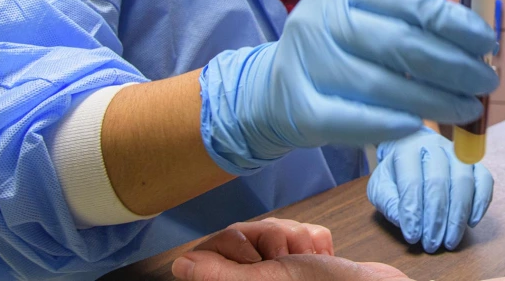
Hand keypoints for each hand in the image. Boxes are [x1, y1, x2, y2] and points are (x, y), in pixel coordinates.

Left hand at [173, 254, 408, 280]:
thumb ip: (221, 276)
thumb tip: (181, 267)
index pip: (213, 248)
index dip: (236, 243)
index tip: (257, 258)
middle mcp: (258, 279)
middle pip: (243, 234)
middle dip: (270, 237)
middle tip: (288, 260)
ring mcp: (280, 270)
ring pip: (272, 229)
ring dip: (296, 238)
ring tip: (310, 259)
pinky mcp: (304, 259)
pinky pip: (299, 231)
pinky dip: (315, 240)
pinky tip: (323, 256)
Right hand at [200, 0, 498, 172]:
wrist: (272, 89)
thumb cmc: (338, 51)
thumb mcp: (367, 21)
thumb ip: (412, 23)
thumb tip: (477, 39)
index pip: (412, 4)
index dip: (458, 25)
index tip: (488, 44)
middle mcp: (320, 20)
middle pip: (403, 45)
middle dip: (455, 67)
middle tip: (488, 82)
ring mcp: (306, 65)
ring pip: (385, 86)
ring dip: (436, 102)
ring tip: (468, 109)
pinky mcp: (301, 109)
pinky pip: (357, 121)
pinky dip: (394, 125)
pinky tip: (421, 127)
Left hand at [368, 127, 493, 251]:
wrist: (413, 149)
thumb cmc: (396, 172)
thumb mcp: (381, 185)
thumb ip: (388, 201)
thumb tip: (403, 220)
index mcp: (407, 149)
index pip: (411, 182)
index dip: (413, 212)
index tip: (412, 236)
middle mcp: (434, 146)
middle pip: (439, 182)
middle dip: (436, 218)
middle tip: (431, 244)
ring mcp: (457, 152)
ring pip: (463, 181)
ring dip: (458, 216)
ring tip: (450, 241)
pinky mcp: (474, 162)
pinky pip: (484, 180)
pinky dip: (480, 203)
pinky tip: (471, 223)